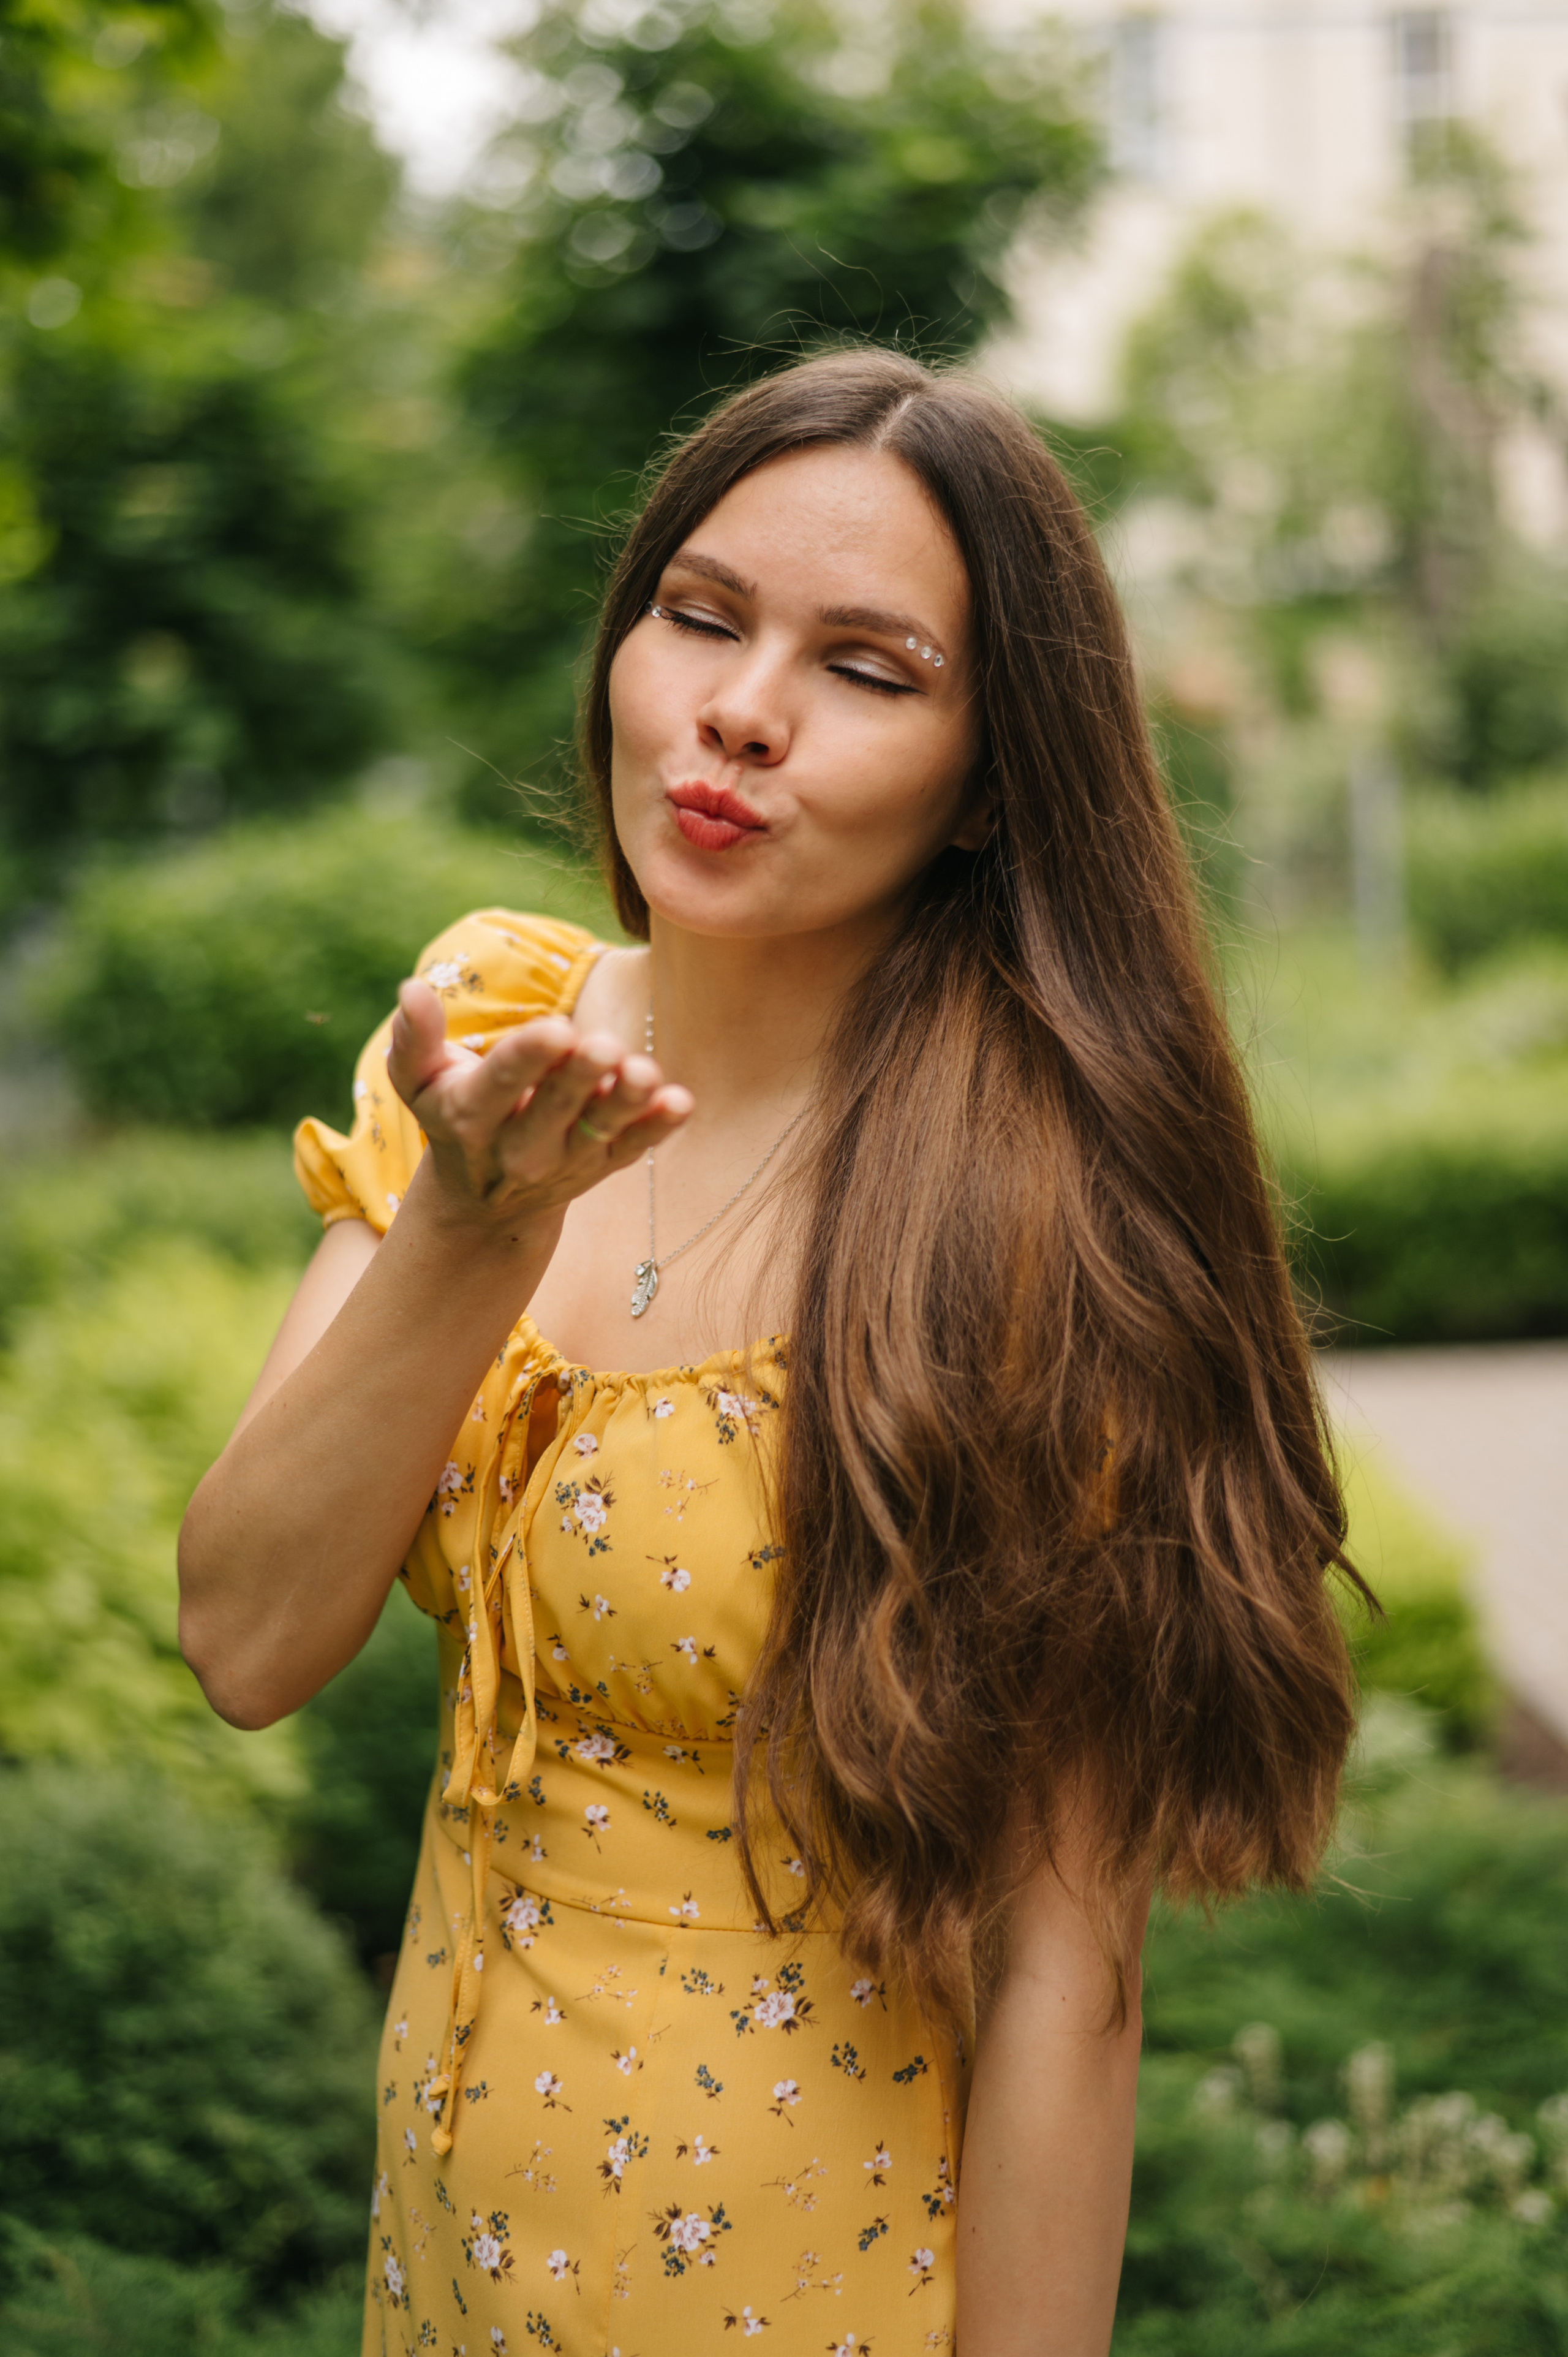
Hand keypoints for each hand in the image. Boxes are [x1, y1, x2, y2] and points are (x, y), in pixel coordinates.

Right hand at [386, 977, 691, 1236]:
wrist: (485, 1201)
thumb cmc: (452, 1116)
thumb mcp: (420, 1083)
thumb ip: (416, 1039)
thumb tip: (411, 987)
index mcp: (472, 1115)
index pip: (500, 1083)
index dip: (529, 1057)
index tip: (556, 1029)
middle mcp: (520, 1147)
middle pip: (555, 1108)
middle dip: (580, 1077)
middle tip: (602, 1044)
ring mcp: (567, 1160)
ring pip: (601, 1131)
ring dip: (626, 1103)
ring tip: (645, 1072)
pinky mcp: (603, 1165)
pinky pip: (634, 1148)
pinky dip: (658, 1129)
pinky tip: (680, 1102)